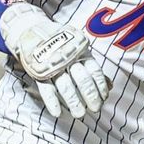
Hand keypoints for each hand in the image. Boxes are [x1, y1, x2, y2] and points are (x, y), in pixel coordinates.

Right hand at [0, 3, 109, 118]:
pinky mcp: (38, 70)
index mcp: (81, 51)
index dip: (101, 86)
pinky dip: (52, 102)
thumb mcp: (79, 49)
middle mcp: (69, 57)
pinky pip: (46, 88)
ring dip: (73, 102)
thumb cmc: (61, 43)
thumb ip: (92, 67)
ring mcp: (53, 64)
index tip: (104, 98)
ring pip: (65, 86)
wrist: (32, 29)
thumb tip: (110, 86)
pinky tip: (58, 113)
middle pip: (82, 80)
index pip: (94, 70)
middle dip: (90, 96)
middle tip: (95, 109)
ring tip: (79, 114)